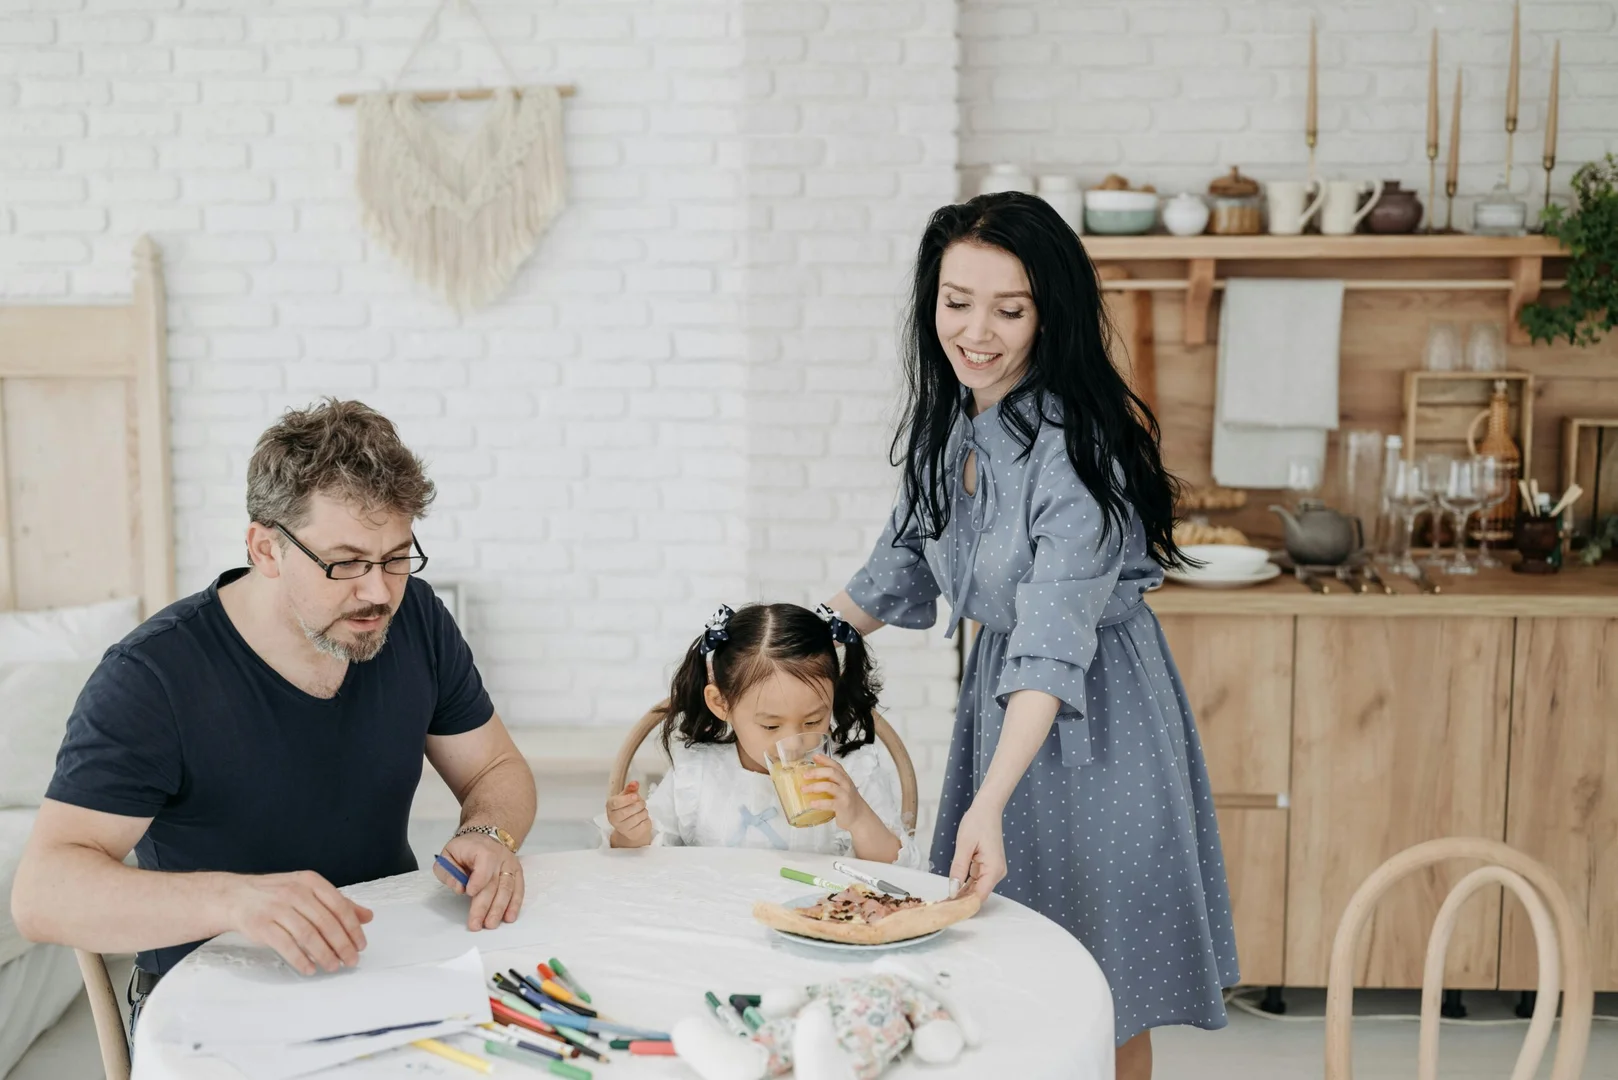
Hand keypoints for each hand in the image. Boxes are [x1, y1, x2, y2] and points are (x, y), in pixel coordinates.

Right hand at [224, 870, 373, 975]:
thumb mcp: (308, 891)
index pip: (339, 906)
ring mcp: (276, 908)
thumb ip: (337, 903)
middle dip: (342, 945)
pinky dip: (300, 959)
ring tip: (333, 966)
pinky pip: (285, 945)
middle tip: (351, 960)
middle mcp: (295, 892)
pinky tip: (310, 968)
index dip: (353, 928)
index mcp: (310, 882)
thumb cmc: (276, 895)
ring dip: (324, 954)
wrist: (235, 896)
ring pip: (308, 935)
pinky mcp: (261, 925)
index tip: (361, 945)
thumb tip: (367, 916)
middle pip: (326, 922)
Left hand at [436, 832, 523, 930]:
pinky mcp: (517, 872)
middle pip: (494, 883)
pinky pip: (518, 889)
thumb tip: (459, 888)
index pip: (484, 865)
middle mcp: (499, 856)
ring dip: (500, 908)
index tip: (469, 893)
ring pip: (507, 888)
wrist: (485, 835)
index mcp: (482, 849)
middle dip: (485, 906)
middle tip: (476, 924)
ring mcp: (510, 865)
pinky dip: (515, 904)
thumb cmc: (464, 849)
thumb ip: (448, 872)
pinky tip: (509, 917)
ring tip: (491, 924)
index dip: (478, 880)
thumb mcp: (447, 855)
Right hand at [605, 781, 652, 847]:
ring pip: (638, 816)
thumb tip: (635, 783)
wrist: (631, 828)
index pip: (615, 803)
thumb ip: (630, 789)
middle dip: (639, 804)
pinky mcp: (633, 834)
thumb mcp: (627, 797)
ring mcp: (623, 828)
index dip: (626, 799)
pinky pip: (644, 823)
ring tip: (641, 811)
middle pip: (628, 810)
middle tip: (641, 802)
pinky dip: (646, 819)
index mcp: (610, 807)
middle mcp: (614, 819)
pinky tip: (642, 819)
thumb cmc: (627, 809)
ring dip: (644, 811)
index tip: (635, 796)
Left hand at [803, 754, 875, 831]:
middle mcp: (846, 784)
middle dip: (817, 772)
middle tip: (805, 775)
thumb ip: (831, 781)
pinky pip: (830, 803)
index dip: (825, 760)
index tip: (814, 756)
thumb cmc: (847, 801)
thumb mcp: (841, 788)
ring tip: (803, 789)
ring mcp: (845, 795)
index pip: (835, 765)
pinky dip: (819, 803)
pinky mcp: (843, 807)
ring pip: (829, 786)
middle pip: (832, 773)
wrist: (860, 817)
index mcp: (844, 778)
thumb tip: (810, 777)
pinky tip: (812, 803)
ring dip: (814, 787)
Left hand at [948, 803, 1005, 900]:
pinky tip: (953, 889)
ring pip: (977, 888)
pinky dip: (966, 885)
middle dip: (962, 901)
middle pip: (979, 894)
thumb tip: (953, 890)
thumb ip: (958, 869)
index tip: (949, 912)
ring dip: (962, 894)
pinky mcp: (989, 866)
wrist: (987, 808)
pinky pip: (977, 880)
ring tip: (944, 901)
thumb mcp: (964, 845)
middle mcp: (997, 873)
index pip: (980, 896)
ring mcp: (994, 870)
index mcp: (994, 869)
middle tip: (942, 907)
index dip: (964, 905)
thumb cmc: (977, 822)